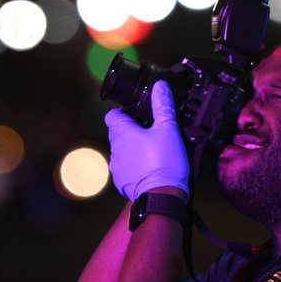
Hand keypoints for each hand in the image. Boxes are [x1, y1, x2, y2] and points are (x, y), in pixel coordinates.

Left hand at [105, 80, 189, 200]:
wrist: (162, 196)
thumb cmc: (164, 161)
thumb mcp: (168, 130)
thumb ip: (163, 106)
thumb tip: (159, 85)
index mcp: (122, 133)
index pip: (112, 115)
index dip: (124, 113)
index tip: (138, 115)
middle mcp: (115, 149)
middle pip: (118, 133)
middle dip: (132, 131)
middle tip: (151, 131)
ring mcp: (116, 167)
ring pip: (122, 151)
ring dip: (133, 149)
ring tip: (153, 151)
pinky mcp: (121, 182)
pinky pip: (126, 168)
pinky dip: (135, 166)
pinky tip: (150, 167)